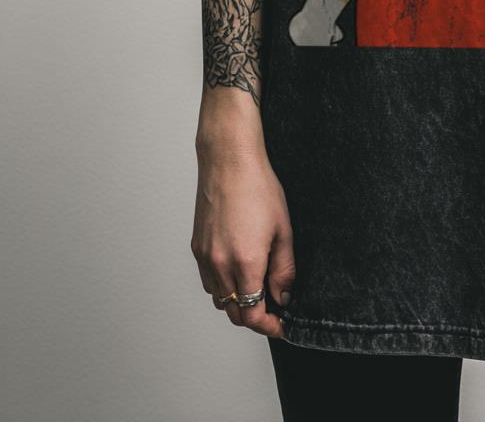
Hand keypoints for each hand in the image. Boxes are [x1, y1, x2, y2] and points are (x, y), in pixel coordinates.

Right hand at [191, 138, 295, 338]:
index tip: (281, 325)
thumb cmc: (258, 188)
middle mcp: (220, 265)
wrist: (229, 161)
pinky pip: (208, 281)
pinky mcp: (196, 248)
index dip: (268, 326)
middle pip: (234, 313)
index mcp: (245, 262)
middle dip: (255, 318)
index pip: (252, 314)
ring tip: (258, 288)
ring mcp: (205, 257)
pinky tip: (238, 272)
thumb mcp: (283, 229)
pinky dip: (223, 287)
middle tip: (274, 310)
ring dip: (238, 303)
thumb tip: (284, 296)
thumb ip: (284, 269)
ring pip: (219, 299)